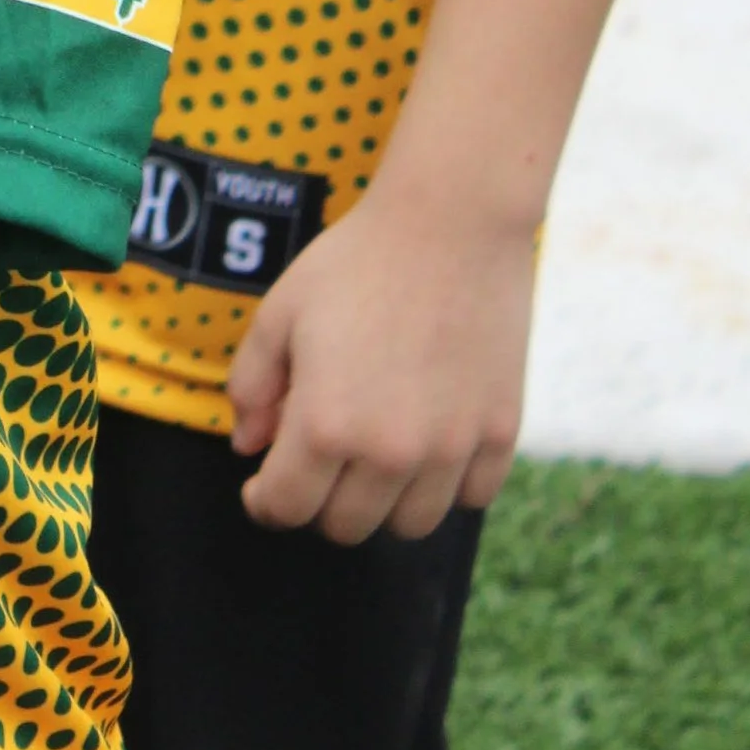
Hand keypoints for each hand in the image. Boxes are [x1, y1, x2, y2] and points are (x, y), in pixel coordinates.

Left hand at [226, 178, 532, 543]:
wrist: (450, 223)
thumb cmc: (356, 262)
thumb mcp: (281, 312)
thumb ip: (254, 385)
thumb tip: (249, 446)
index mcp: (326, 424)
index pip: (287, 507)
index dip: (265, 502)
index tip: (263, 489)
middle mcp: (390, 452)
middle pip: (347, 526)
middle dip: (320, 501)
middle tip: (318, 461)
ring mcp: (452, 449)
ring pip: (411, 524)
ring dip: (384, 501)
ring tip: (373, 454)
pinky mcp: (501, 435)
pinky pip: (471, 497)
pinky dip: (447, 483)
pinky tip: (429, 442)